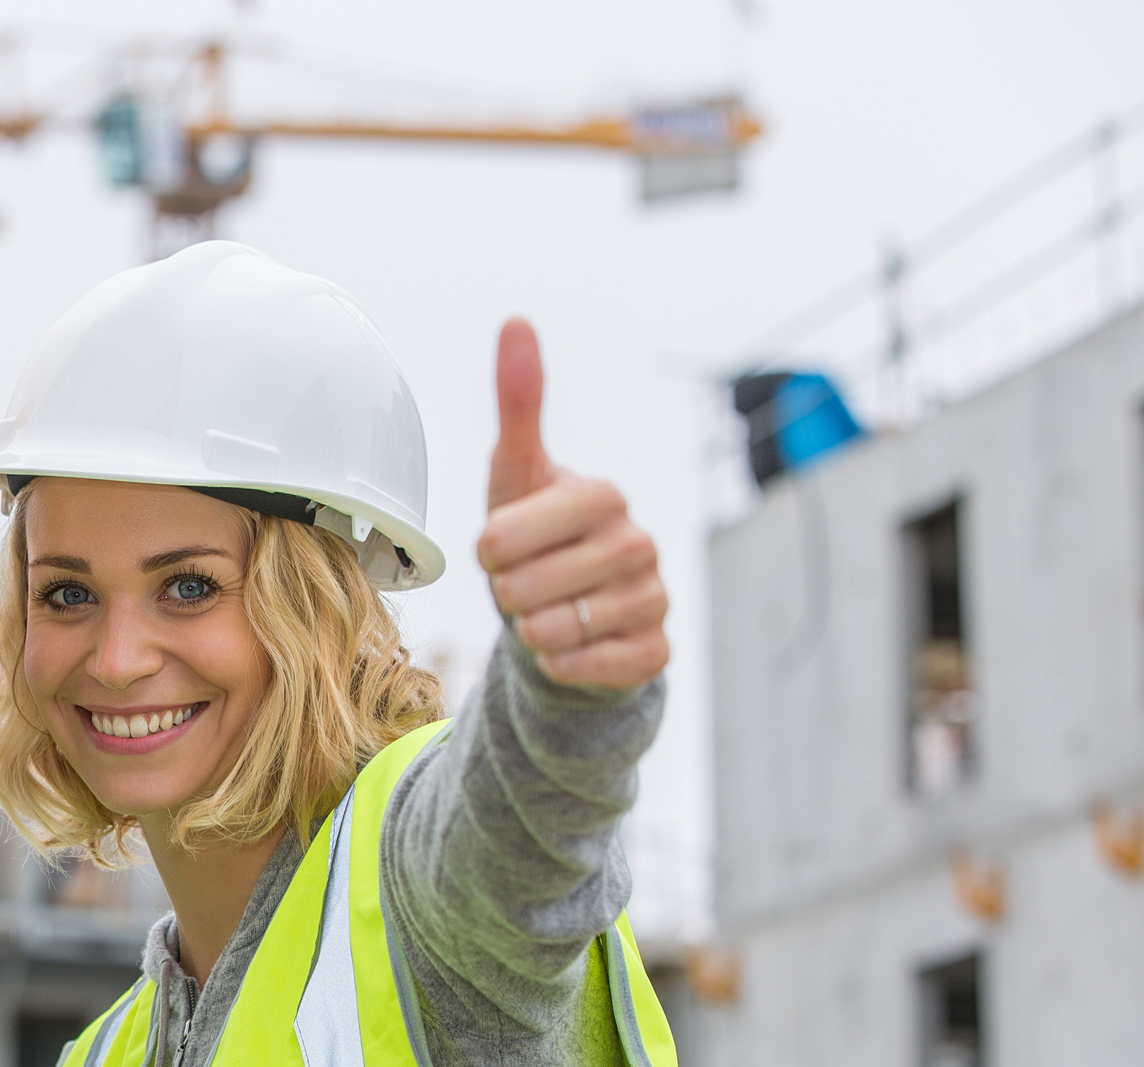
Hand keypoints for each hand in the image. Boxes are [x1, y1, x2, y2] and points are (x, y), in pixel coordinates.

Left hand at [474, 318, 668, 689]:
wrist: (574, 618)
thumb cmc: (538, 543)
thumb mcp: (517, 476)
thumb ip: (518, 405)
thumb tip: (516, 321)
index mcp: (601, 495)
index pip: (498, 538)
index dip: (488, 554)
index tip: (509, 546)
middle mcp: (637, 542)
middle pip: (519, 589)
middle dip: (506, 595)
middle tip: (528, 584)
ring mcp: (652, 598)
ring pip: (550, 632)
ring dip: (531, 632)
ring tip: (549, 612)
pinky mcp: (654, 652)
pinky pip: (582, 668)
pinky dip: (560, 665)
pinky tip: (571, 646)